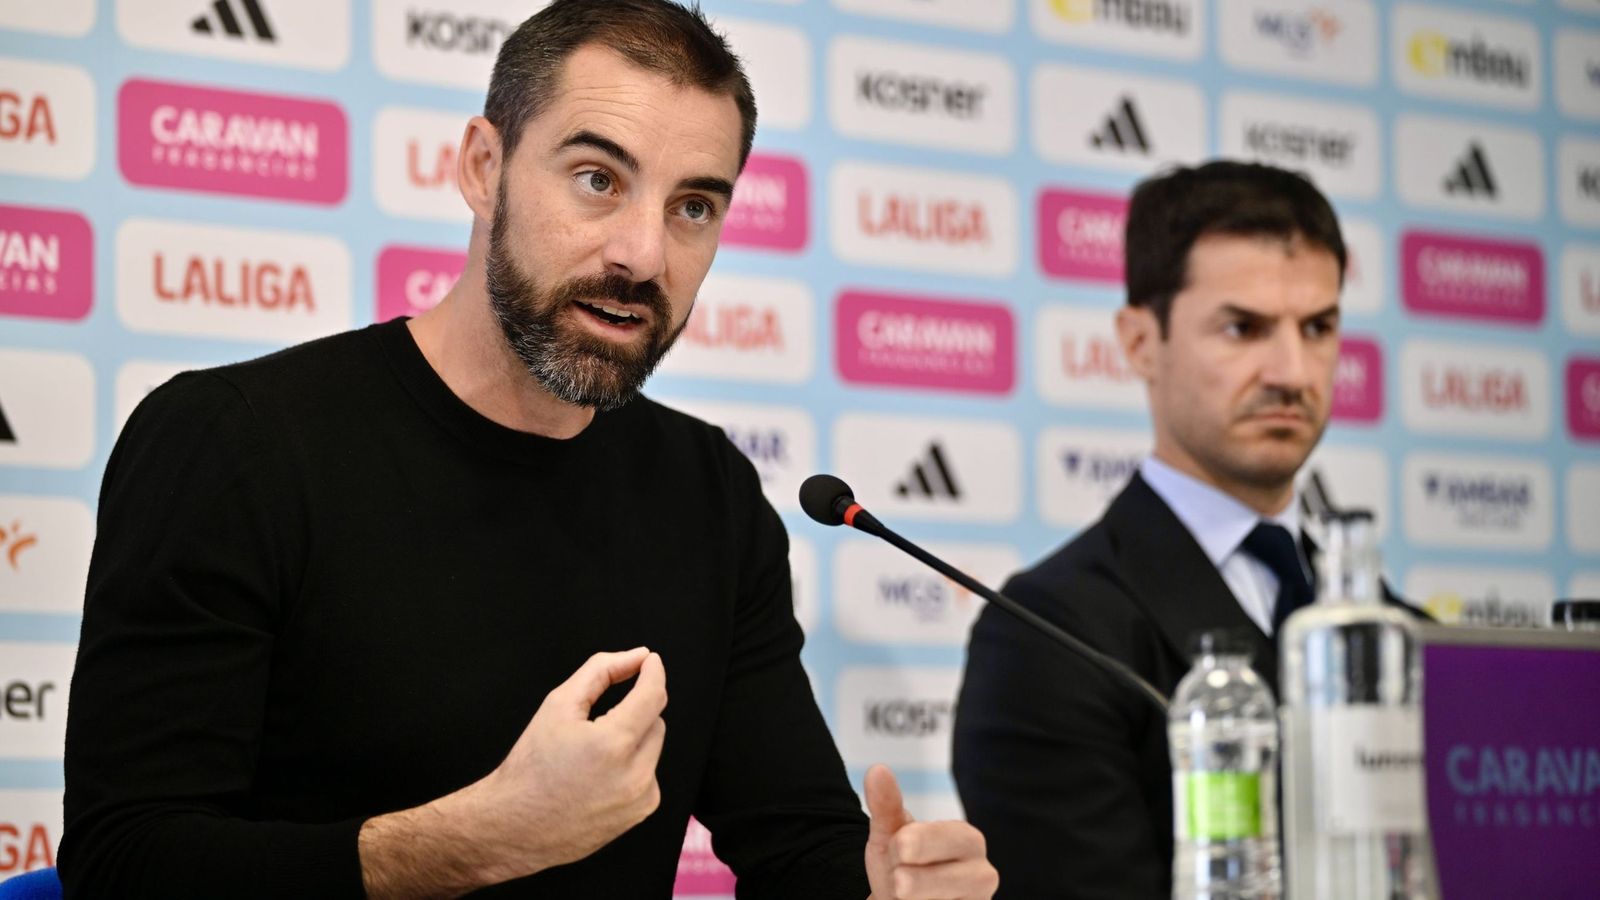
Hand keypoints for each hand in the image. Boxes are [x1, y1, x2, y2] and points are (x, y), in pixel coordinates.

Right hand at [464, 647, 668, 879]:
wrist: (514, 824)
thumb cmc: (531, 767)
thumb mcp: (559, 704)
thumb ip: (601, 671)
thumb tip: (636, 656)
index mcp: (613, 743)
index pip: (653, 695)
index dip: (653, 672)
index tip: (649, 661)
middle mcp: (633, 774)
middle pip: (654, 720)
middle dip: (633, 713)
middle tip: (596, 725)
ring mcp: (640, 798)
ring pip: (653, 748)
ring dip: (632, 741)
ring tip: (593, 758)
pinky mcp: (641, 812)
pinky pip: (649, 774)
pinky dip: (632, 768)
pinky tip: (600, 779)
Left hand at [863, 764, 997, 899]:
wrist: (902, 898)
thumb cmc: (902, 862)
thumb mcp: (891, 834)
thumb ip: (886, 805)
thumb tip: (877, 769)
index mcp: (968, 840)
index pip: (943, 838)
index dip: (913, 843)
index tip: (899, 847)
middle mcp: (983, 876)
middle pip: (948, 880)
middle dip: (912, 880)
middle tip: (898, 881)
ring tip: (902, 895)